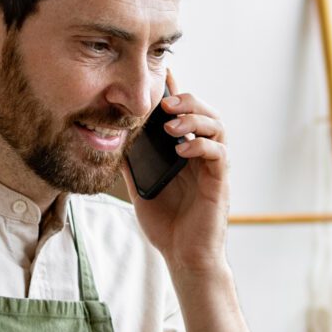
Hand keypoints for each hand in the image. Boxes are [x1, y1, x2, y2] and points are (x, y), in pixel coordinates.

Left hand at [123, 75, 228, 275]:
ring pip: (217, 128)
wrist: (182, 257)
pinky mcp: (219, 183)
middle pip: (206, 113)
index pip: (185, 115)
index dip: (177, 92)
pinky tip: (183, 148)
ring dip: (195, 119)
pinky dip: (202, 146)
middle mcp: (202, 156)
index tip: (164, 74)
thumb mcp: (140, 188)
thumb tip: (112, 140)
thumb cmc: (166, 224)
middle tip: (165, 101)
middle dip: (187, 101)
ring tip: (172, 123)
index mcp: (185, 153)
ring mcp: (213, 168)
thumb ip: (133, 164)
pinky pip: (219, 155)